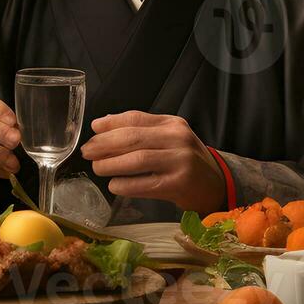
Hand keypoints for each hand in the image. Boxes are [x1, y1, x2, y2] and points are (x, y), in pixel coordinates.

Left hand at [82, 112, 224, 213]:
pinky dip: (125, 185)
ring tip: (97, 168)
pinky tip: (114, 185)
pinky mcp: (179, 184)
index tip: (93, 130)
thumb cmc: (185, 161)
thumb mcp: (169, 139)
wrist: (216, 185)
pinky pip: (145, 184)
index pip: (136, 118)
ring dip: (111, 164)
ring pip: (137, 160)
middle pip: (133, 138)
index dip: (111, 123)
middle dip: (105, 144)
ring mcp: (180, 161)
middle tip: (87, 152)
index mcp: (172, 124)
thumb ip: (141, 130)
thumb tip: (101, 126)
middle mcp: (178, 139)